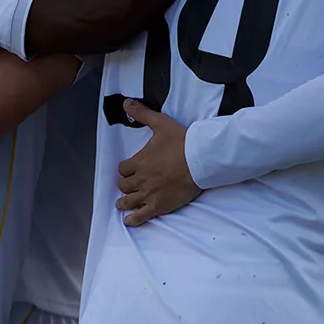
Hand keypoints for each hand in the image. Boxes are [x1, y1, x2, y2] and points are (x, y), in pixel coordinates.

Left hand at [114, 99, 202, 225]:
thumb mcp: (161, 123)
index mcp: (139, 161)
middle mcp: (141, 178)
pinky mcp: (159, 205)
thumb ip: (142, 114)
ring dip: (124, 202)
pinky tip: (130, 220)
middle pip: (124, 186)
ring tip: (123, 203)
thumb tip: (126, 103)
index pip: (123, 169)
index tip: (130, 170)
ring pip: (128, 201)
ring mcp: (149, 193)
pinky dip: (132, 219)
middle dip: (125, 185)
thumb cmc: (182, 142)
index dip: (125, 170)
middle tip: (129, 186)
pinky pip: (140, 216)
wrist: (201, 159)